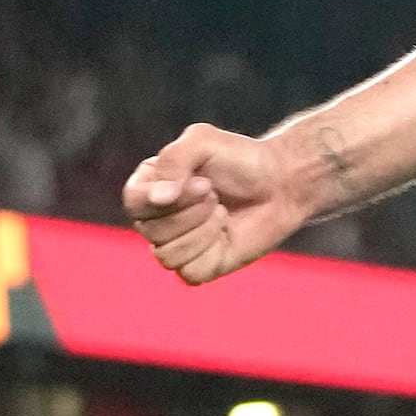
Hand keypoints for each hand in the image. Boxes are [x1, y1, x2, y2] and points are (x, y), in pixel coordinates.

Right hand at [119, 123, 310, 285]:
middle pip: (150, 231)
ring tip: (221, 210)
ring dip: (201, 231)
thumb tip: (160, 198)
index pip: (133, 201)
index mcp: (151, 185)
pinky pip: (190, 273)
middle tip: (214, 192)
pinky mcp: (201, 266)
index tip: (202, 183)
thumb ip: (175, 159)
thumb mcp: (204, 141)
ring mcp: (177, 244)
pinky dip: (211, 252)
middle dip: (190, 211)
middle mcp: (157, 217)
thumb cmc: (241, 160)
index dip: (161, 198)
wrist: (281, 185)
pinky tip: (226, 233)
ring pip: (167, 256)